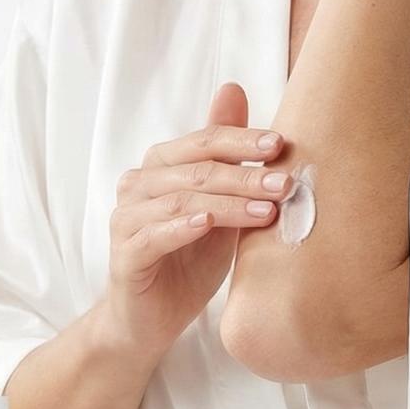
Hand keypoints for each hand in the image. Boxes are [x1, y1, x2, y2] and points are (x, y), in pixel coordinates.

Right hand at [99, 81, 288, 347]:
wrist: (151, 320)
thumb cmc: (188, 260)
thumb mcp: (219, 206)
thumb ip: (225, 157)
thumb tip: (234, 88)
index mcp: (160, 167)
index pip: (203, 142)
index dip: (242, 140)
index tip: (281, 145)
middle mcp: (137, 186)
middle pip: (195, 169)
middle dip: (244, 174)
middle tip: (285, 183)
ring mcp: (127, 220)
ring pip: (180, 200)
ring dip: (227, 203)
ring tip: (267, 212)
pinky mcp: (124, 255)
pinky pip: (154, 235)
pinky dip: (182, 227)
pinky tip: (209, 224)